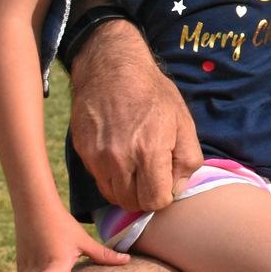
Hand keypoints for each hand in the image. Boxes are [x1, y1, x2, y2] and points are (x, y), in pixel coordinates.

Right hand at [69, 24, 200, 213]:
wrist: (111, 68)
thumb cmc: (153, 93)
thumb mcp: (183, 120)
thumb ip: (187, 158)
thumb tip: (178, 187)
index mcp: (149, 151)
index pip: (155, 201)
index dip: (164, 196)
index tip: (166, 181)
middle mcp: (120, 159)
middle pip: (132, 203)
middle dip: (146, 195)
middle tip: (152, 176)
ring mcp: (97, 157)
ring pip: (113, 195)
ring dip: (127, 189)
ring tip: (137, 167)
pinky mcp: (83, 152)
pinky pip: (99, 180)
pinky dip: (111, 177)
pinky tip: (120, 157)